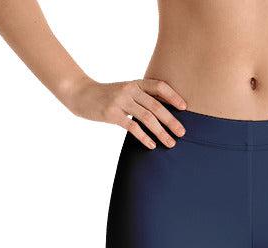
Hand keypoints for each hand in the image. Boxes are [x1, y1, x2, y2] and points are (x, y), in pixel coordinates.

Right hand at [62, 77, 187, 148]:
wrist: (82, 94)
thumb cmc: (107, 96)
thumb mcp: (125, 92)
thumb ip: (141, 98)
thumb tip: (164, 111)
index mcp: (135, 83)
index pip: (159, 86)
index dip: (173, 96)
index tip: (185, 108)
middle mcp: (129, 89)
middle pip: (156, 106)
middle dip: (171, 120)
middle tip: (183, 133)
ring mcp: (120, 101)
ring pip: (147, 118)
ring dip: (161, 132)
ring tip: (171, 143)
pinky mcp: (112, 113)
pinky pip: (132, 127)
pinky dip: (144, 137)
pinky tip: (152, 145)